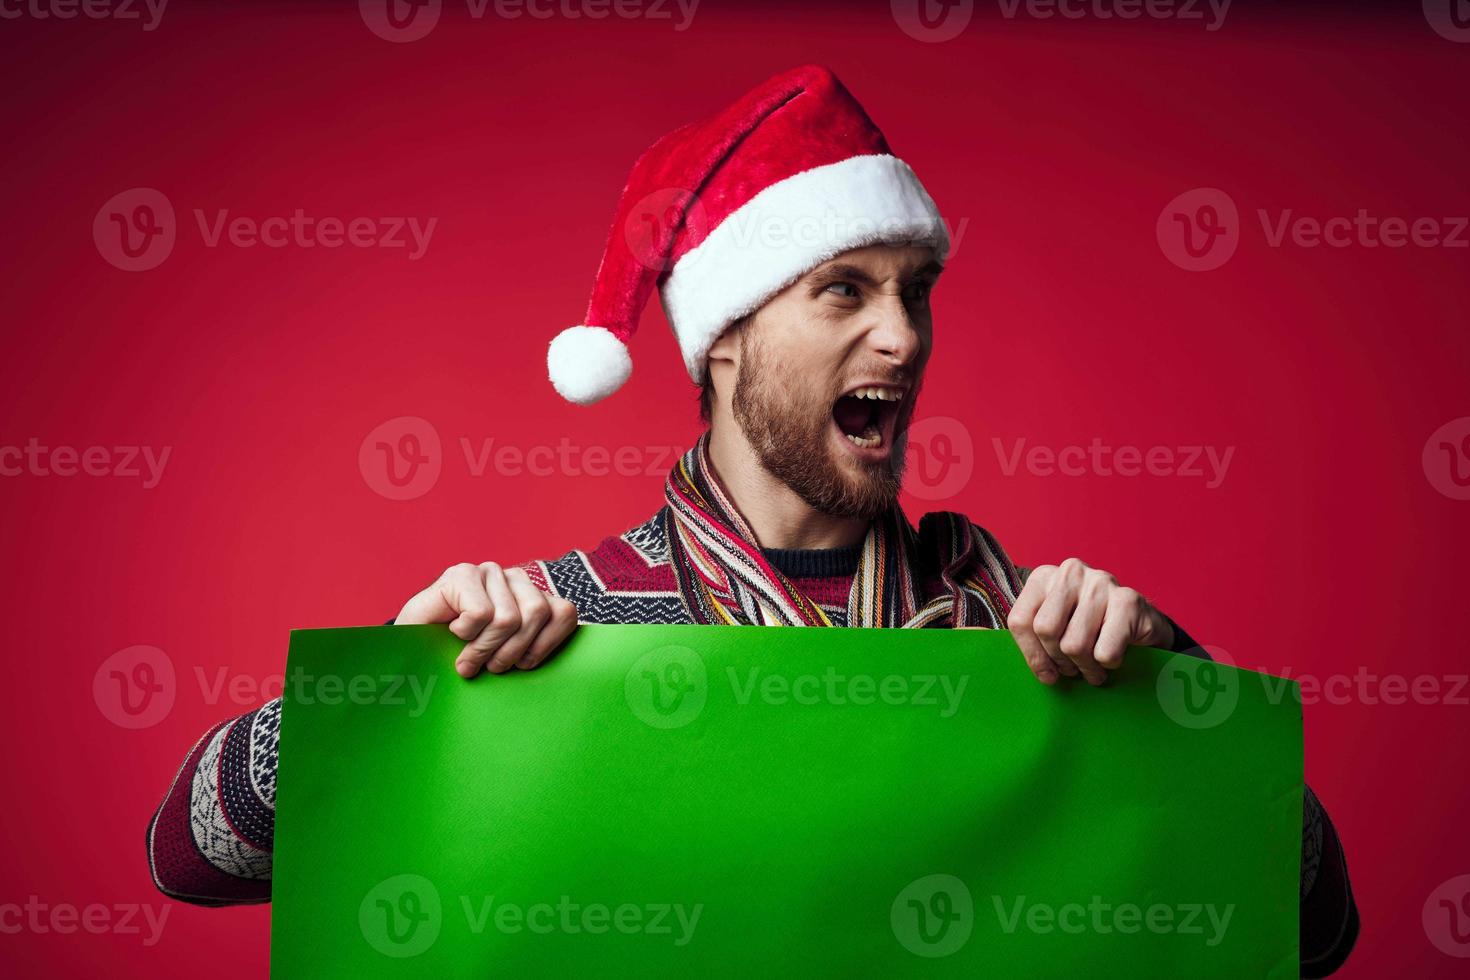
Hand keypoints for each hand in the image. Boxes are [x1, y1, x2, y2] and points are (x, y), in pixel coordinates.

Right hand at [395, 562, 578, 677]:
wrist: (412, 656)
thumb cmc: (464, 660)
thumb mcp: (509, 658)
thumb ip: (537, 651)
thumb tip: (581, 672)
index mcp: (532, 596)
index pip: (565, 613)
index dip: (547, 645)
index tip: (524, 665)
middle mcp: (513, 578)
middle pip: (537, 614)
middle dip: (512, 652)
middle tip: (491, 667)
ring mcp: (487, 572)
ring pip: (508, 618)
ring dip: (485, 649)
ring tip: (469, 659)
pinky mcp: (460, 574)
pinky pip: (481, 614)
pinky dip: (466, 635)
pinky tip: (453, 634)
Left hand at [1004, 558, 1173, 685]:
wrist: (1141, 628)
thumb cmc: (1087, 631)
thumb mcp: (1049, 628)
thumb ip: (1018, 633)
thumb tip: (962, 636)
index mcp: (1043, 577)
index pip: (1020, 621)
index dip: (1031, 656)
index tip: (1047, 675)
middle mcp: (1070, 571)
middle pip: (1046, 631)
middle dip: (1060, 662)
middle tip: (1074, 670)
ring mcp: (1101, 581)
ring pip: (1075, 645)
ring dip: (1086, 668)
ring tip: (1094, 669)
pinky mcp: (1129, 599)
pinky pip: (1105, 651)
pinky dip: (1109, 664)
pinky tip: (1115, 658)